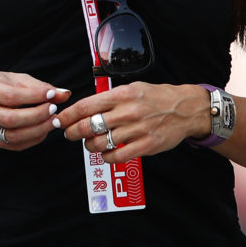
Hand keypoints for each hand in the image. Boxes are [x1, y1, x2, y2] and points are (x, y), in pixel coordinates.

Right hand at [0, 71, 71, 149]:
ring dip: (38, 130)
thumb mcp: (17, 80)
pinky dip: (33, 139)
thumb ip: (40, 87)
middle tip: (53, 110)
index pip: (10, 96)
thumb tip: (64, 94)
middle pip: (11, 119)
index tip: (51, 95)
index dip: (34, 97)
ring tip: (52, 121)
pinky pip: (15, 145)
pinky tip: (43, 130)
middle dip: (37, 116)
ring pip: (13, 135)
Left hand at [57, 82, 208, 164]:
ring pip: (100, 142)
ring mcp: (137, 130)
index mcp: (121, 95)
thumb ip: (109, 99)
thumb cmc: (156, 97)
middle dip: (72, 132)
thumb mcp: (132, 88)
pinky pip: (117, 156)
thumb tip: (84, 109)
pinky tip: (105, 153)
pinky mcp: (146, 145)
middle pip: (88, 126)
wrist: (186, 109)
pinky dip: (106, 157)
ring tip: (90, 143)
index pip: (86, 106)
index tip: (59, 120)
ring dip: (89, 145)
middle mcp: (127, 112)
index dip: (68, 116)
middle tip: (69, 134)